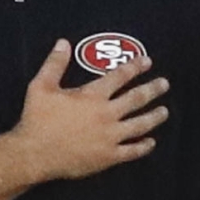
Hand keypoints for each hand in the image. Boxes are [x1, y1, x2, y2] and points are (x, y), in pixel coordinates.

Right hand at [14, 39, 169, 180]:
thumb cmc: (37, 120)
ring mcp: (110, 137)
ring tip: (164, 112)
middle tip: (164, 84)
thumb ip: (54, 64)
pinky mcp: (108, 157)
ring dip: (154, 117)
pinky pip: (132, 151)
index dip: (135, 67)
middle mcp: (106, 114)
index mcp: (93, 96)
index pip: (120, 76)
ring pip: (140, 125)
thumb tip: (63, 43)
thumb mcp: (41, 87)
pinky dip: (143, 146)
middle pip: (136, 99)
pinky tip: (150, 142)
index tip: (147, 62)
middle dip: (153, 89)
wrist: (34, 154)